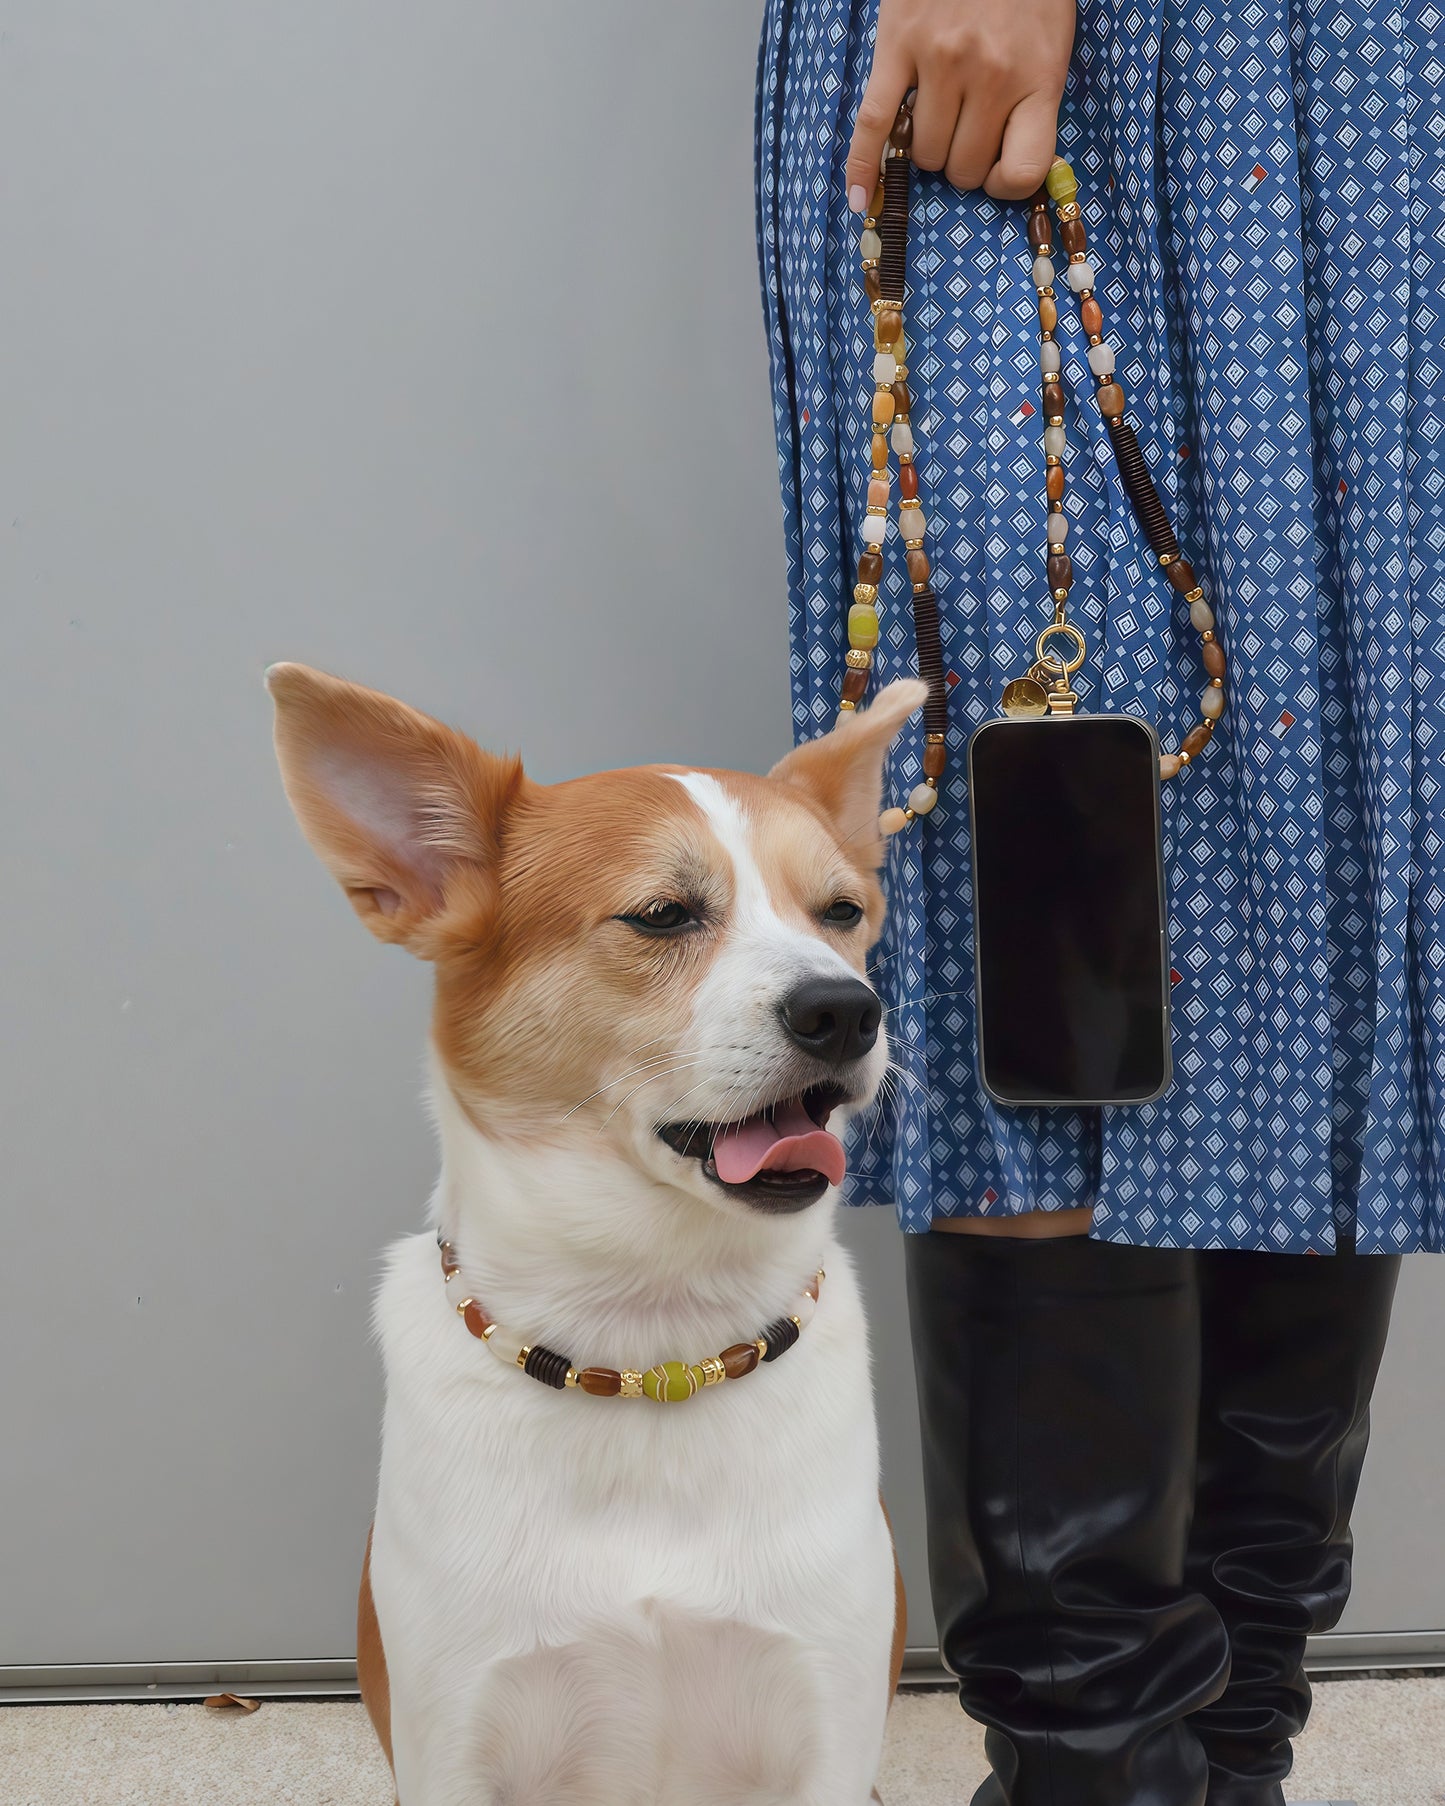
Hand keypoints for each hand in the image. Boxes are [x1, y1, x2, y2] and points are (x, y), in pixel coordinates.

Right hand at [846, 0, 1075, 205]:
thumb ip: (1033, 98)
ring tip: (933, 115)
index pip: (1022, 171)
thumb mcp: (1049, 41)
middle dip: (961, 161)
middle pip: (963, 167)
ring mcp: (941, 62)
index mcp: (1037, 76)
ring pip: (923, 154)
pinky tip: (859, 198)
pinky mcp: (898, 46)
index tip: (997, 174)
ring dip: (925, 148)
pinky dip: (862, 168)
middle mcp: (990, 74)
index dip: (1006, 184)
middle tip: (963, 129)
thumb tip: (1004, 164)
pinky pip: (873, 124)